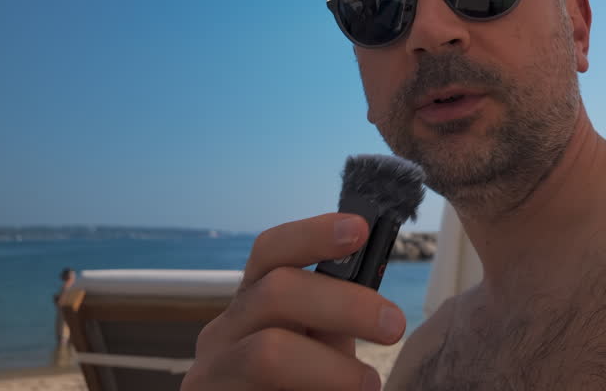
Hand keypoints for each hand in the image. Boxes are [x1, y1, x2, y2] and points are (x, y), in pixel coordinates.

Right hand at [184, 213, 406, 390]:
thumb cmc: (301, 386)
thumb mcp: (320, 347)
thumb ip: (335, 320)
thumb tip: (378, 307)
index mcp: (253, 300)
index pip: (271, 250)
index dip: (314, 234)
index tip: (360, 230)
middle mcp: (224, 329)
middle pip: (276, 291)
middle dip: (343, 303)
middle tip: (393, 326)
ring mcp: (211, 368)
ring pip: (269, 351)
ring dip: (331, 367)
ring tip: (368, 384)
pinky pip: (265, 390)